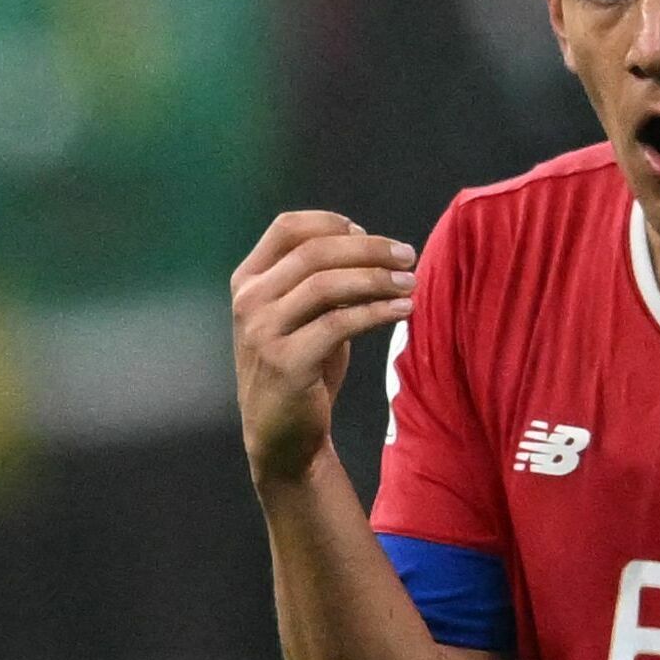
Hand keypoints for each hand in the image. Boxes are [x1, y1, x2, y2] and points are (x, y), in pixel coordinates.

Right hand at [232, 209, 413, 486]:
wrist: (282, 437)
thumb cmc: (300, 369)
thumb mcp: (301, 315)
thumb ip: (319, 278)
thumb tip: (365, 239)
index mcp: (247, 281)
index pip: (287, 228)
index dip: (331, 222)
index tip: (368, 233)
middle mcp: (249, 301)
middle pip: (314, 252)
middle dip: (368, 248)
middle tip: (407, 255)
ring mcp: (262, 332)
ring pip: (326, 283)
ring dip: (376, 278)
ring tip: (411, 282)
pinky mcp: (286, 362)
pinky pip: (339, 323)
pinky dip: (377, 311)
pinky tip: (404, 310)